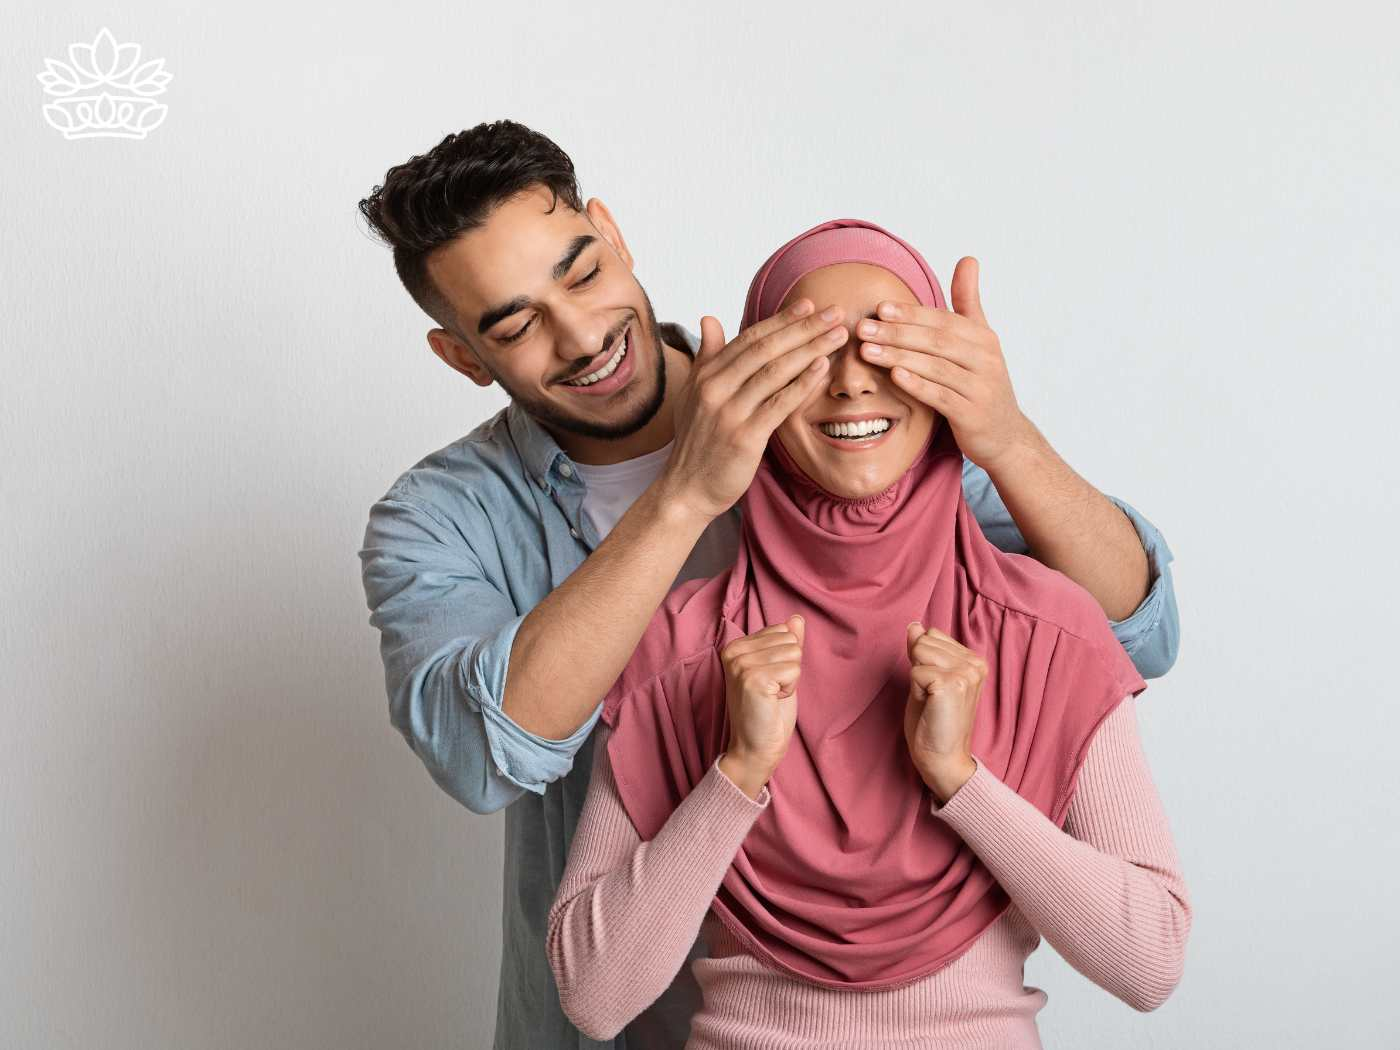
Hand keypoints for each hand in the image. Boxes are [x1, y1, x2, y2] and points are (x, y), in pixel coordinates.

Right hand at [661, 302, 845, 521]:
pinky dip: (802, 384)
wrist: (686, 489)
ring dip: (810, 350)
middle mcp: (714, 389)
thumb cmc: (696, 442)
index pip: (748, 339)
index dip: (780, 320)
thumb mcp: (693, 394)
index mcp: (706, 376)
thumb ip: (707, 356)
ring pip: (775, 372)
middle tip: (834, 312)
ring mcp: (729, 413)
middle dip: (803, 328)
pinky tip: (822, 368)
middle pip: (765, 349)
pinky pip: (779, 405)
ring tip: (837, 335)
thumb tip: (709, 317)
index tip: (808, 305)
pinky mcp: (744, 437)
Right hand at [717, 615, 803, 797]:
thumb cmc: (768, 711)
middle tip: (771, 690)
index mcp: (736, 646)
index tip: (769, 680)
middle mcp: (734, 651)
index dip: (784, 658)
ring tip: (771, 696)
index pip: (783, 631)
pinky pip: (794, 670)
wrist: (755, 747)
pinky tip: (772, 700)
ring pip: (794, 654)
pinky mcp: (753, 679)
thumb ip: (786, 643)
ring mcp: (741, 664)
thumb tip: (797, 618)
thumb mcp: (779, 670)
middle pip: (790, 640)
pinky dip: (790, 688)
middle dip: (789, 668)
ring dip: (790, 679)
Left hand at [853, 257, 1039, 472]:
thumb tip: (968, 258)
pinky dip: (918, 385)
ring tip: (867, 351)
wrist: (1005, 435)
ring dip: (898, 357)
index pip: (942, 320)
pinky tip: (894, 377)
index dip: (911, 314)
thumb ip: (968, 302)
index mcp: (983, 338)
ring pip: (935, 367)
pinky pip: (941, 397)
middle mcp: (986, 359)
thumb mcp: (980, 340)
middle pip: (936, 341)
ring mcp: (980, 388)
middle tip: (863, 329)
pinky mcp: (972, 415)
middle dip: (897, 333)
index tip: (879, 309)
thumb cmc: (982, 382)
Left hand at [902, 622, 985, 802]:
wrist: (943, 759)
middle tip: (932, 697)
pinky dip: (915, 690)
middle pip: (924, 641)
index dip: (922, 661)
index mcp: (974, 661)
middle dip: (919, 668)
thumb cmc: (933, 721)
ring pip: (919, 653)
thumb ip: (921, 651)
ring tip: (932, 701)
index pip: (931, 635)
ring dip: (917, 679)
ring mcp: (966, 673)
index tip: (934, 687)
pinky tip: (931, 707)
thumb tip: (914, 625)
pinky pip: (915, 672)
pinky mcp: (953, 684)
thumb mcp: (925, 679)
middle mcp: (975, 664)